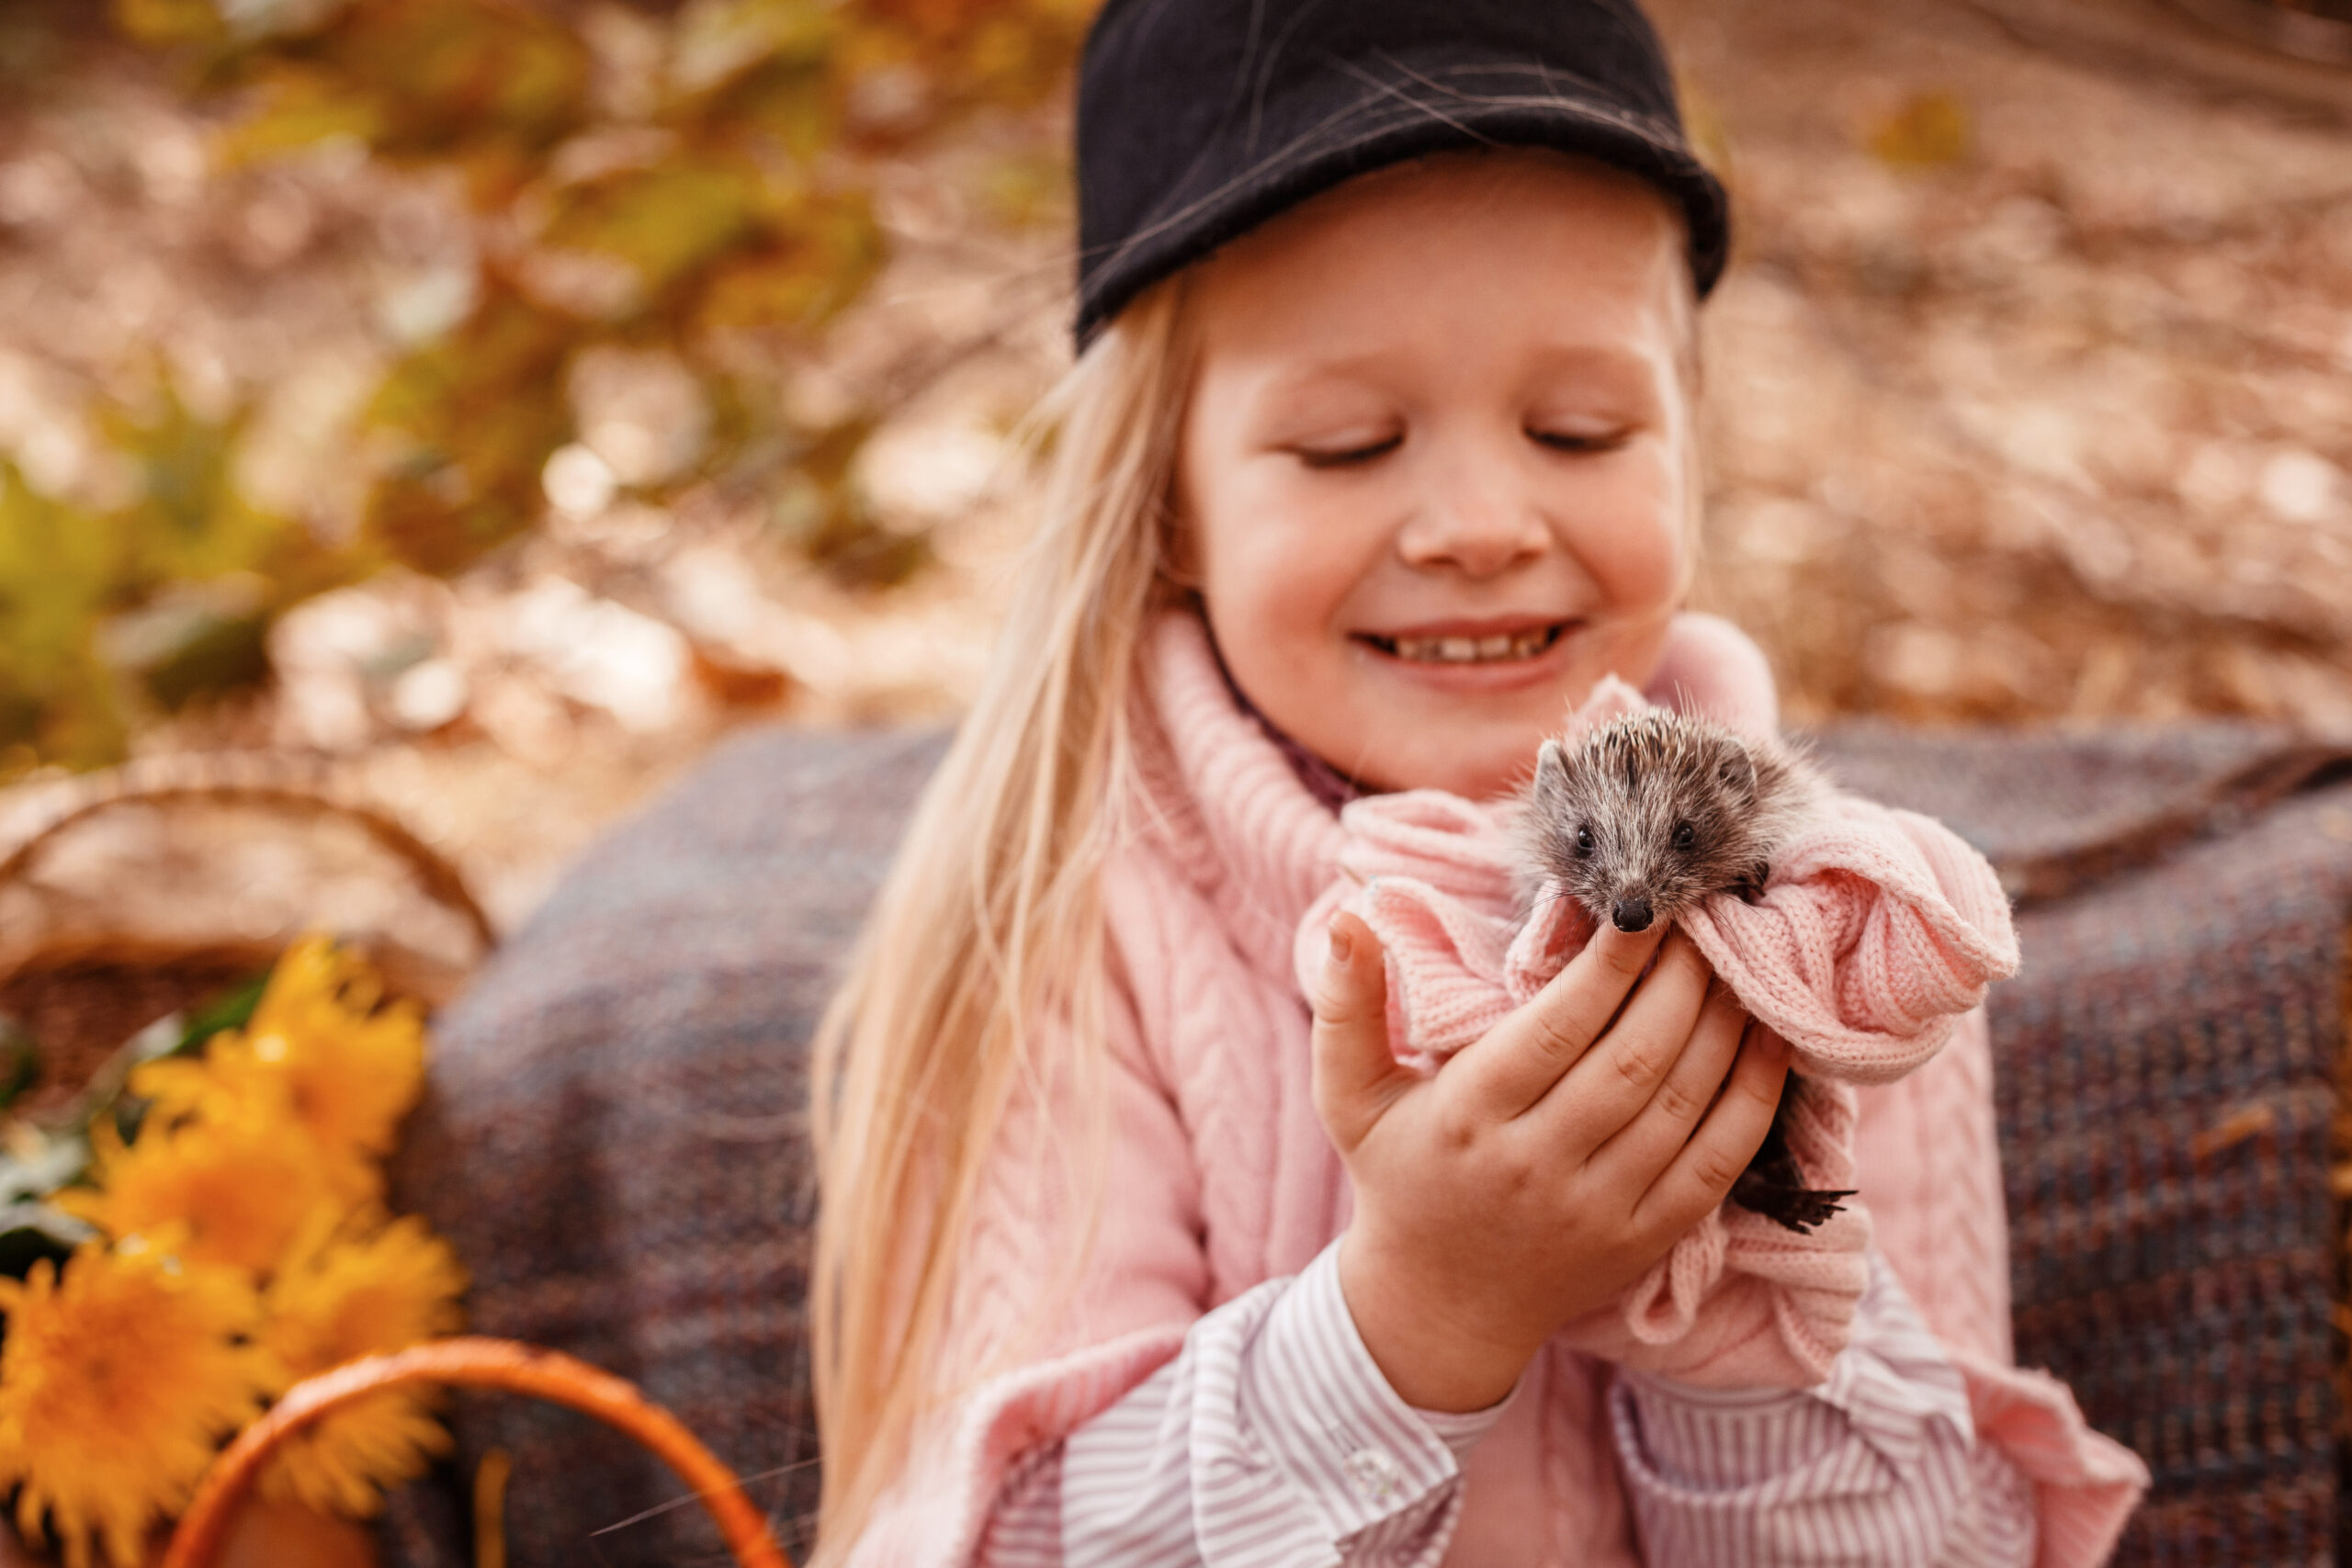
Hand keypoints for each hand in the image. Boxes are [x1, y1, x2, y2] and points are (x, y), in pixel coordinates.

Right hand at [1312, 910, 1789, 1412]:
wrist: (1438, 1308)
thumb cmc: (1398, 1176)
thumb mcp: (1349, 1095)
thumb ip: (1347, 1005)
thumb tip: (1349, 916)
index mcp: (1468, 1115)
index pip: (1557, 1026)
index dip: (1613, 962)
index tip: (1645, 905)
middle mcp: (1537, 1164)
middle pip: (1633, 1058)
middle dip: (1683, 979)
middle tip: (1706, 917)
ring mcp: (1597, 1208)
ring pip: (1682, 1102)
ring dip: (1724, 1023)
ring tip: (1742, 960)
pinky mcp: (1644, 1239)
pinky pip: (1717, 1162)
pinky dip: (1754, 1096)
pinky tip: (1771, 1040)